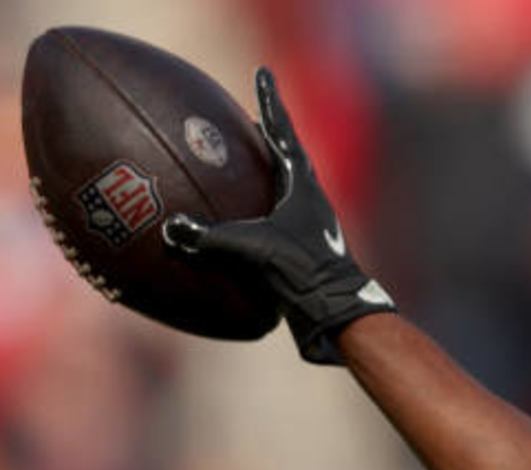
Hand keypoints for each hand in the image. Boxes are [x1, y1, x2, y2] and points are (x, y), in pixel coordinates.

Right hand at [163, 68, 395, 363]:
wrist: (334, 309)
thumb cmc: (301, 271)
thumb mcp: (252, 248)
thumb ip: (209, 238)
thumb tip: (170, 229)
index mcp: (303, 187)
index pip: (283, 134)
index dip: (271, 103)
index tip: (263, 74)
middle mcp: (310, 201)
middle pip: (287, 157)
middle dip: (268, 137)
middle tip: (250, 118)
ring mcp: (309, 225)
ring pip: (284, 189)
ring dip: (264, 175)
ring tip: (242, 165)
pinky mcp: (304, 249)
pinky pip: (274, 221)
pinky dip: (254, 214)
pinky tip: (234, 225)